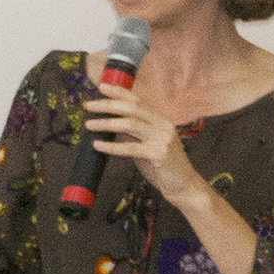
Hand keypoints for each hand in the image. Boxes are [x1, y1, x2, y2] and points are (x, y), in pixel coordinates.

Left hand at [85, 83, 204, 204]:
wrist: (184, 186)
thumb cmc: (164, 168)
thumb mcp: (147, 146)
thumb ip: (133, 135)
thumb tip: (111, 125)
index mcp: (160, 120)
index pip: (138, 100)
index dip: (119, 91)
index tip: (102, 86)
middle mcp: (163, 125)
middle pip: (132, 108)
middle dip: (108, 104)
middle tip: (89, 105)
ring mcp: (162, 138)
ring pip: (130, 124)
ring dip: (106, 123)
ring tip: (89, 124)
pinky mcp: (159, 154)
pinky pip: (130, 147)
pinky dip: (111, 146)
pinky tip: (98, 145)